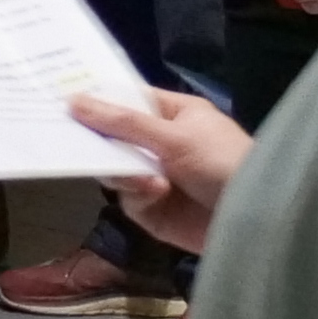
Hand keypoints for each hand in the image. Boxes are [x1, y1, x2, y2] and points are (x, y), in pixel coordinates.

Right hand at [72, 83, 246, 254]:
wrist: (255, 219)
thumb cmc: (222, 162)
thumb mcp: (174, 136)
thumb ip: (122, 122)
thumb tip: (73, 101)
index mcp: (175, 114)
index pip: (128, 100)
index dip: (98, 100)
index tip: (63, 99)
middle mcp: (162, 143)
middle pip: (113, 137)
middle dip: (101, 141)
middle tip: (73, 141)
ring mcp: (156, 175)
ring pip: (114, 170)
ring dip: (124, 172)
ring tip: (143, 179)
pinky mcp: (152, 208)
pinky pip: (128, 196)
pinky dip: (138, 193)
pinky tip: (156, 192)